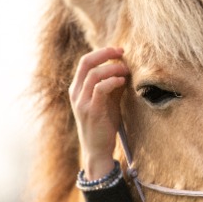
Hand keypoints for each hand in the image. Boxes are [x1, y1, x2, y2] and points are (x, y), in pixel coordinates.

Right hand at [69, 47, 128, 177]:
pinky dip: (112, 81)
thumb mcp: (108, 102)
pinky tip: (122, 81)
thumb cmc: (103, 125)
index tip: (119, 51)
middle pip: (86, 62)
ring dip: (112, 68)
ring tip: (126, 71)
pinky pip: (99, 89)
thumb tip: (124, 68)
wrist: (97, 150)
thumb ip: (112, 86)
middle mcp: (76, 93)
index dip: (102, 52)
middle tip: (122, 52)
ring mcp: (82, 102)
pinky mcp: (91, 111)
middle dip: (105, 53)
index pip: (85, 62)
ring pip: (93, 74)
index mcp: (77, 89)